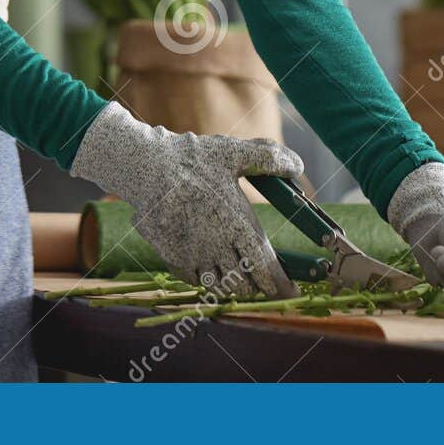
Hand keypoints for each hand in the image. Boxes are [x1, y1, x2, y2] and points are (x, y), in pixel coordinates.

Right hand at [70, 103, 302, 297]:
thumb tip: (297, 167)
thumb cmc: (193, 159)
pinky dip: (209, 280)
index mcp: (236, 224)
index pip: (265, 266)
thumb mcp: (233, 153)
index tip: (292, 291)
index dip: (281, 284)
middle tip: (265, 279)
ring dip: (234, 286)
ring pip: (220, 287)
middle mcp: (215, 246)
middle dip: (258, 286)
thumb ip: (268, 159)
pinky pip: (196, 281)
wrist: (146, 168)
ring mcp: (193, 255)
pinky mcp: (173, 258)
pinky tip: (213, 266)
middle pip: (244, 285)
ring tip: (241, 276)